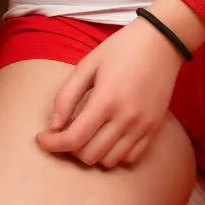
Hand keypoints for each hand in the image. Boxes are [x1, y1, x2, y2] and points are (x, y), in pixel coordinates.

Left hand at [38, 17, 190, 169]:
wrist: (162, 42)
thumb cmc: (121, 49)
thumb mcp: (87, 65)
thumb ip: (66, 97)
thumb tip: (54, 126)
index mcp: (106, 99)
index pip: (73, 139)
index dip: (52, 144)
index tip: (42, 138)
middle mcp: (126, 118)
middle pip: (89, 155)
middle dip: (70, 148)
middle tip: (65, 132)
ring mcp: (142, 126)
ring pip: (109, 161)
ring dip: (92, 153)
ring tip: (86, 135)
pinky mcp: (154, 129)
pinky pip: (130, 158)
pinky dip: (114, 155)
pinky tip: (107, 138)